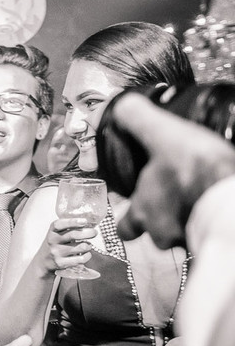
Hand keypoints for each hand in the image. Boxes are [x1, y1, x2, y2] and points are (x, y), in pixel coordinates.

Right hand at [42, 217, 96, 273]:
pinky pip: (80, 259)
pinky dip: (87, 256)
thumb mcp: (57, 234)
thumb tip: (90, 222)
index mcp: (52, 231)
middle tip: (94, 232)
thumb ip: (68, 227)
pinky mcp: (61, 263)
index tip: (84, 221)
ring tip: (88, 245)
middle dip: (88, 233)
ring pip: (80, 247)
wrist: (43, 261)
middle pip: (73, 235)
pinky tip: (86, 254)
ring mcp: (57, 253)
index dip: (72, 222)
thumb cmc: (55, 244)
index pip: (59, 224)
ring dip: (88, 245)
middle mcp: (52, 241)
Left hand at [108, 91, 234, 246]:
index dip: (130, 221)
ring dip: (190, 222)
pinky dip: (212, 224)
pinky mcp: (212, 240)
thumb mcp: (166, 134)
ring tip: (202, 202)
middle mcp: (161, 231)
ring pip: (183, 237)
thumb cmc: (199, 170)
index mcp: (143, 209)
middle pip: (156, 236)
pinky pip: (208, 235)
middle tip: (176, 206)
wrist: (234, 199)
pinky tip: (218, 207)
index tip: (138, 210)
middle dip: (163, 224)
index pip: (125, 228)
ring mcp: (188, 239)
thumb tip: (122, 105)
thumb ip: (140, 119)